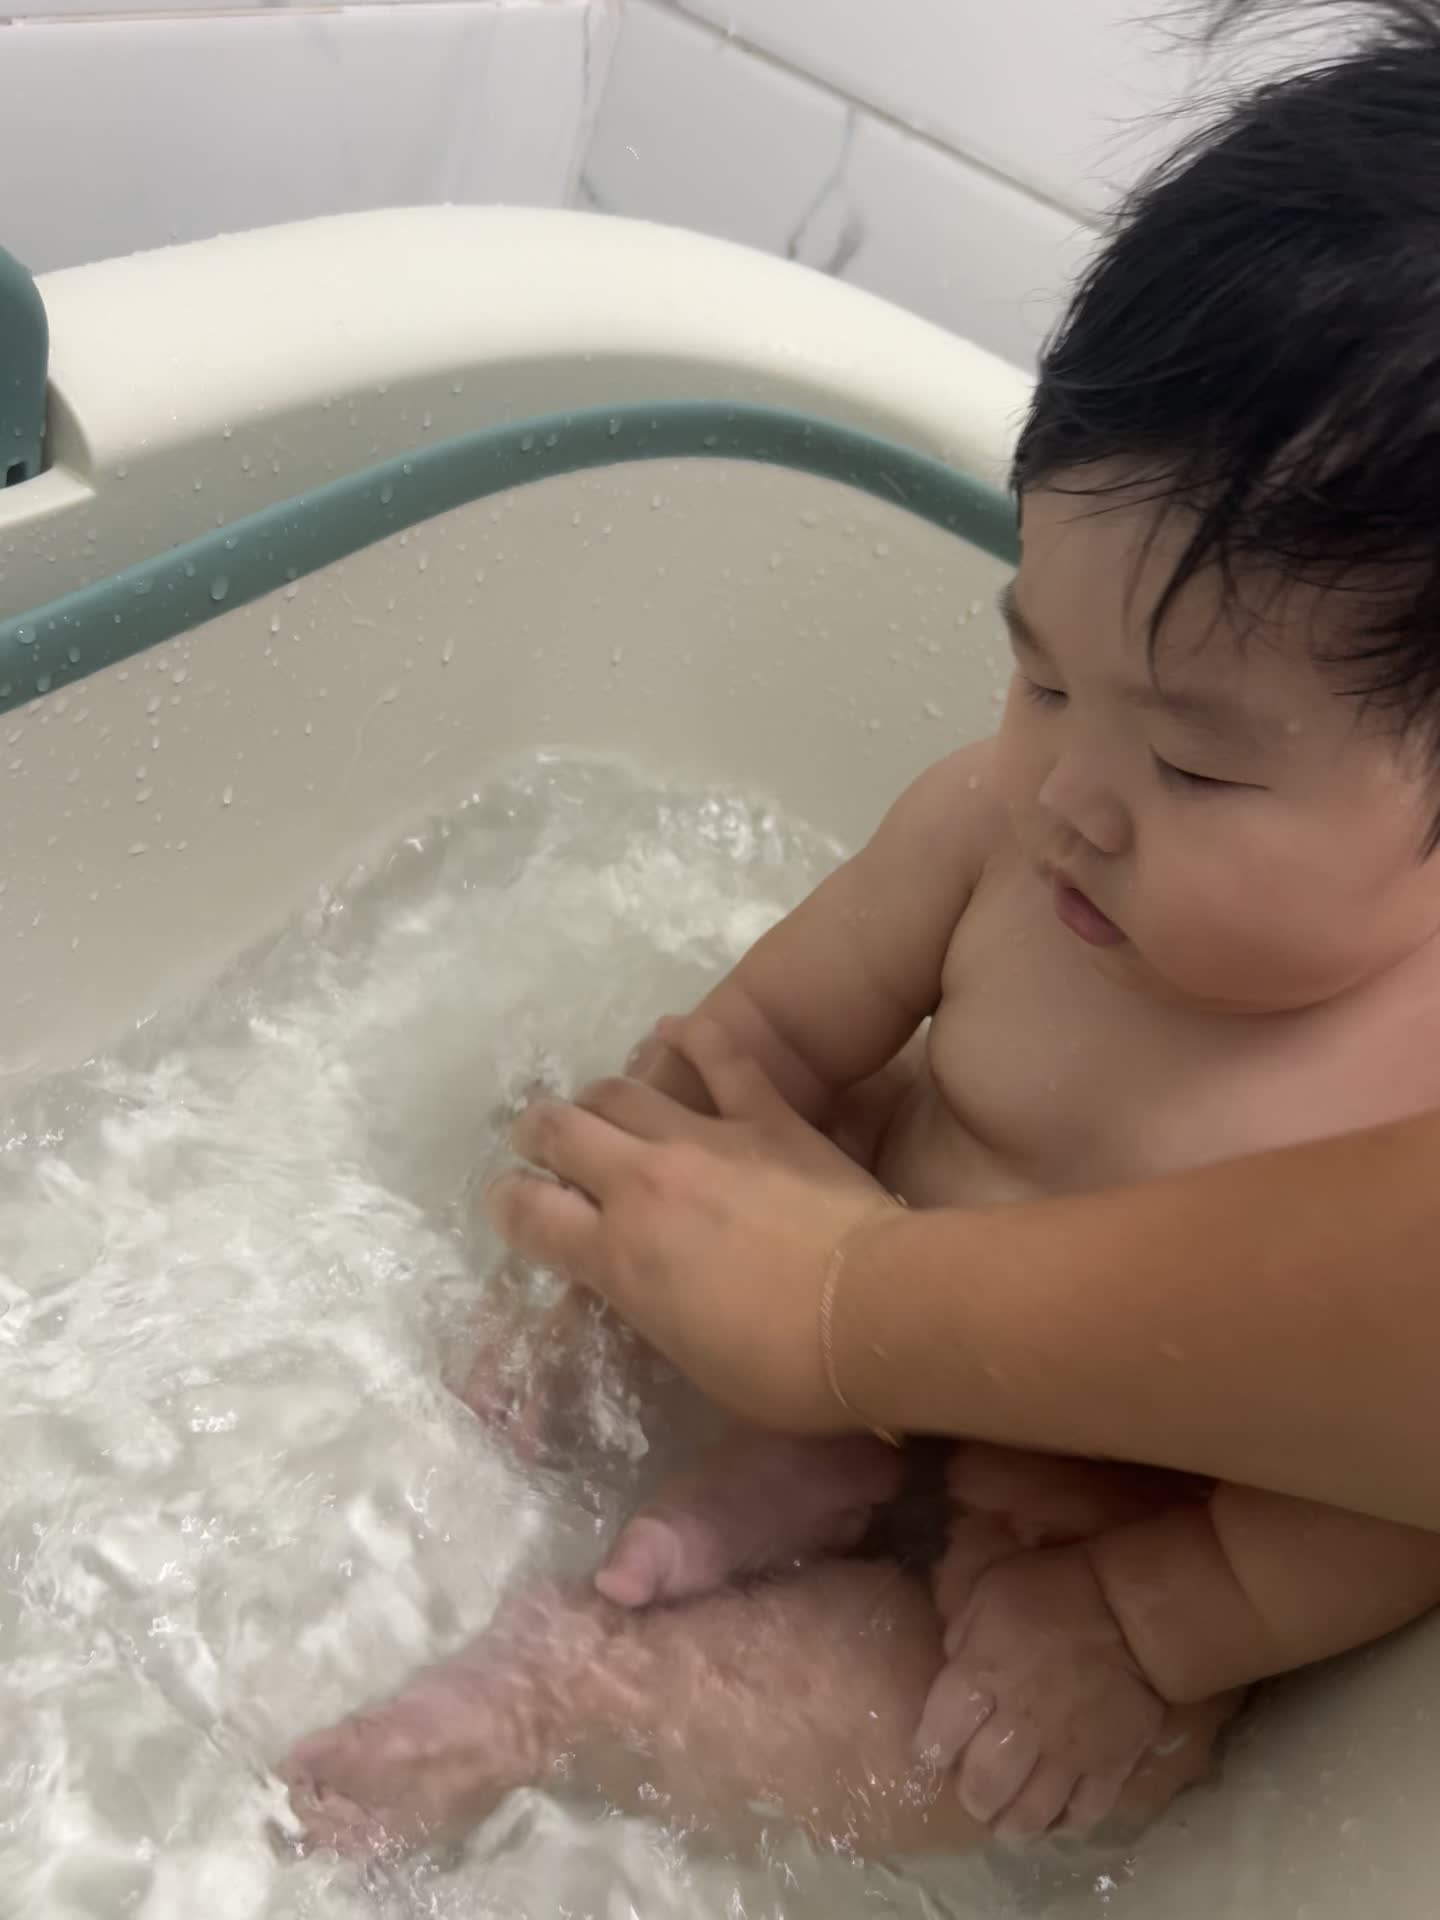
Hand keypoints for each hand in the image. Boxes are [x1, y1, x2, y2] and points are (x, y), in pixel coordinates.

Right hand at [483, 1016, 900, 1432]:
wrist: (872, 1315)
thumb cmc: (782, 1369)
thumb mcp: (688, 1358)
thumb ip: (648, 1307)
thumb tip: (634, 1288)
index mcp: (618, 1256)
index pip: (529, 1213)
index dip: (507, 1202)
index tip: (508, 1201)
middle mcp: (644, 1183)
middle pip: (561, 1130)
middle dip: (538, 1132)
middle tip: (540, 1138)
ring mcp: (705, 1139)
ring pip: (623, 1089)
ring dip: (599, 1094)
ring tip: (598, 1101)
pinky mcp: (766, 1115)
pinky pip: (719, 1055)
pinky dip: (689, 1037)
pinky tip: (674, 1029)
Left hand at [916, 1544, 1167, 1843]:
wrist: (1127, 1607)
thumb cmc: (1049, 1591)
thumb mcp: (988, 1593)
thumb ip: (960, 1635)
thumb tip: (951, 1667)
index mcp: (982, 1676)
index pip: (940, 1733)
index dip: (930, 1750)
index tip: (931, 1754)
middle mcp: (1020, 1723)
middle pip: (983, 1784)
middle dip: (972, 1796)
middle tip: (974, 1794)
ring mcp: (1066, 1751)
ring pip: (1031, 1811)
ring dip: (1012, 1824)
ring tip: (1005, 1823)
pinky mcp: (1109, 1766)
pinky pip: (1084, 1813)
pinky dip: (1065, 1825)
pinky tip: (1054, 1822)